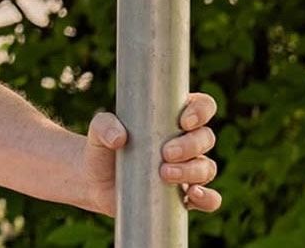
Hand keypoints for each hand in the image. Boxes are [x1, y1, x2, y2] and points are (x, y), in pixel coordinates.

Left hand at [80, 93, 221, 215]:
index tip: (184, 121)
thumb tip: (119, 137)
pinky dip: (208, 198)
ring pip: (207, 167)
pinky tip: (192, 195)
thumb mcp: (98, 129)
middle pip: (206, 137)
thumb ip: (104, 125)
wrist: (95, 181)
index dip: (201, 110)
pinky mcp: (184, 195)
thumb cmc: (102, 146)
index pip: (202, 106)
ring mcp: (188, 169)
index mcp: (172, 117)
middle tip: (166, 153)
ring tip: (165, 174)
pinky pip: (209, 199)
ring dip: (192, 170)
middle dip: (191, 145)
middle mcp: (185, 141)